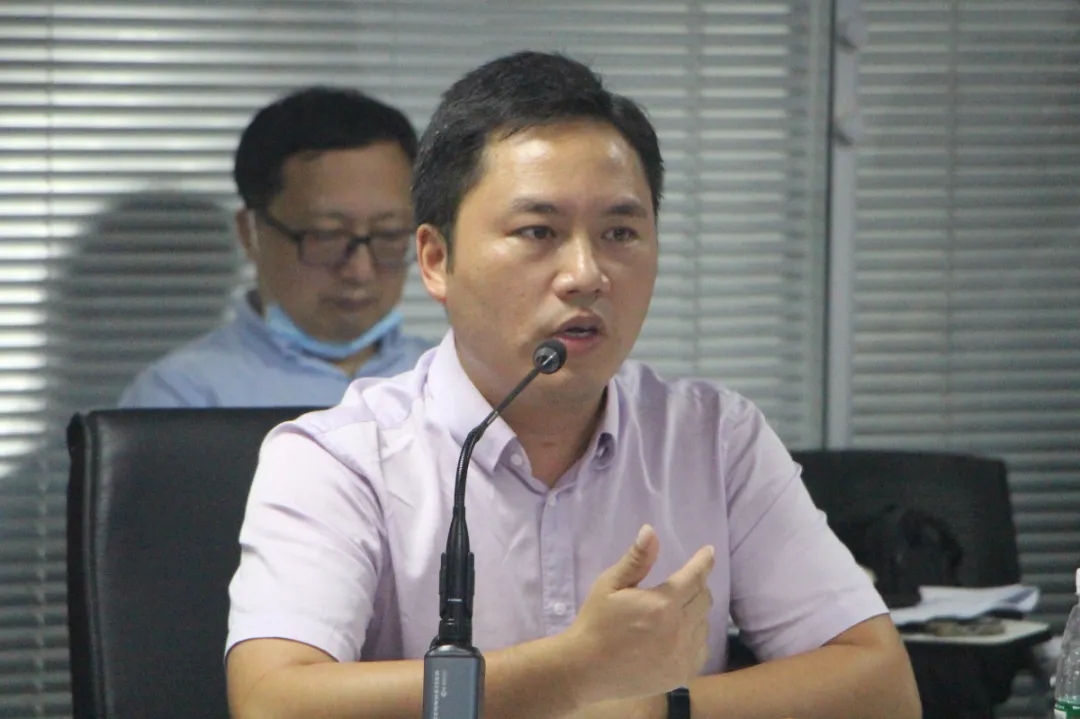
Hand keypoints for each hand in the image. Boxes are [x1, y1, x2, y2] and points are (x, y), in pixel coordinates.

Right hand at [565, 524, 714, 705]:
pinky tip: (677, 635)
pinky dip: (694, 637)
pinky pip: (701, 648)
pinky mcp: (682, 674)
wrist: (586, 670)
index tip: (710, 552)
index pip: (694, 577)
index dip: (704, 562)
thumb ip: (636, 560)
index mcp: (661, 604)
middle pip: (704, 599)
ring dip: (695, 611)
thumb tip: (651, 531)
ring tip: (675, 611)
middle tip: (685, 582)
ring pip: (704, 623)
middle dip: (698, 585)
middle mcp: (678, 629)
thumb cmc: (596, 622)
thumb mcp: (609, 585)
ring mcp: (682, 655)